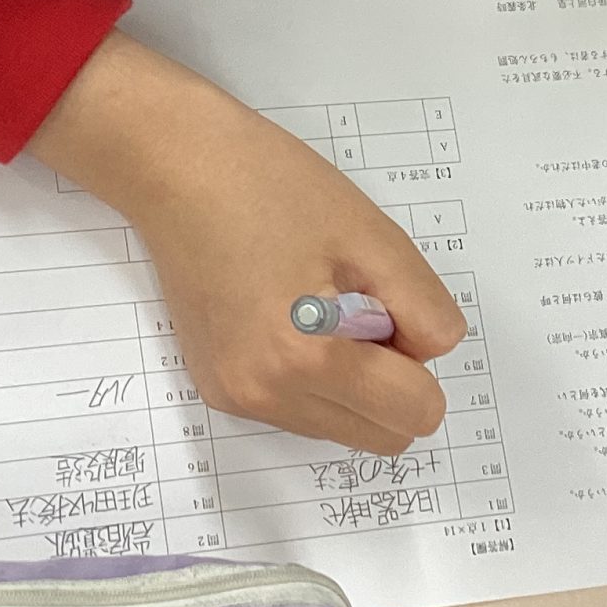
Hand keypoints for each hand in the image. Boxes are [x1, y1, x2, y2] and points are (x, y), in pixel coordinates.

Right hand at [29, 32, 466, 453]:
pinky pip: (298, 411)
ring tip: (316, 307)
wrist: (175, 170)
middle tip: (359, 307)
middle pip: (381, 436)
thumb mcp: (370, 234)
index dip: (420, 359)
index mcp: (304, 356)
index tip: (389, 307)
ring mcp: (235, 397)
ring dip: (353, 383)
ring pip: (341, 428)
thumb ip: (421, 304)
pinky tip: (286, 316)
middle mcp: (264, 393)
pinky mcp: (217, 389)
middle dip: (392, 381)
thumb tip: (431, 351)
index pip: (413, 412)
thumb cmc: (270, 186)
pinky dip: (314, 379)